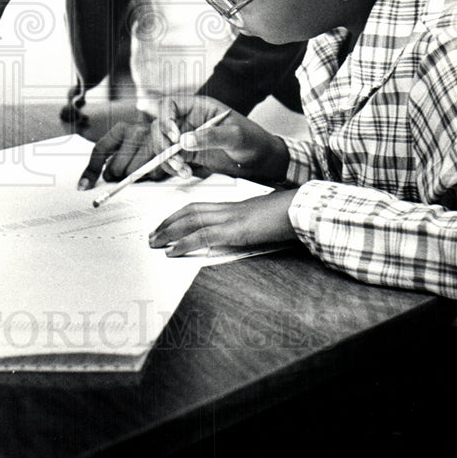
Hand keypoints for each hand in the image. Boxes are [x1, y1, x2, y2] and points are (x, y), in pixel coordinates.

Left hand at [77, 120, 169, 189]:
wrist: (177, 135)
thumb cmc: (144, 145)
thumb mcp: (124, 145)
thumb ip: (105, 159)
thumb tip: (85, 184)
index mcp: (121, 128)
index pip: (100, 150)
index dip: (91, 170)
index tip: (83, 187)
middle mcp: (136, 130)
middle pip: (116, 168)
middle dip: (119, 175)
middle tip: (126, 172)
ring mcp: (152, 141)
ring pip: (133, 174)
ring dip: (136, 177)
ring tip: (142, 169)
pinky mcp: (167, 153)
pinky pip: (152, 175)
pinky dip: (153, 176)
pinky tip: (155, 169)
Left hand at [149, 188, 298, 255]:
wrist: (305, 209)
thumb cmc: (292, 215)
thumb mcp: (268, 220)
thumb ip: (254, 225)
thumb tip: (247, 232)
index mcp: (236, 206)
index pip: (200, 207)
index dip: (180, 215)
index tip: (167, 224)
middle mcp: (229, 208)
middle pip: (190, 211)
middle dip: (168, 222)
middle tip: (152, 234)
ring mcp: (231, 218)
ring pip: (191, 221)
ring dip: (169, 231)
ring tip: (154, 242)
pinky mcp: (235, 230)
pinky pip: (203, 235)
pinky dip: (184, 242)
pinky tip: (172, 251)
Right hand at [156, 96, 289, 183]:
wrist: (261, 160)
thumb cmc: (253, 140)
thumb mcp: (236, 136)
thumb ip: (211, 136)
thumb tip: (185, 140)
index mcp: (199, 107)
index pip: (170, 105)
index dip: (165, 118)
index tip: (174, 136)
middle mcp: (189, 120)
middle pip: (160, 126)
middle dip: (163, 143)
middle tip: (175, 159)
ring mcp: (187, 138)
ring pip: (163, 144)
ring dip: (167, 159)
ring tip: (183, 170)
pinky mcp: (189, 154)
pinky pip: (171, 159)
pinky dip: (173, 168)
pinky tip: (186, 173)